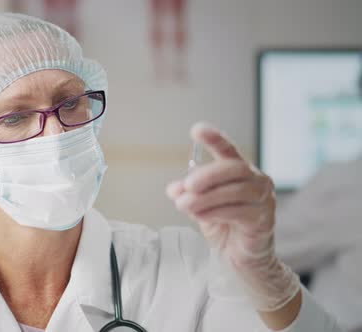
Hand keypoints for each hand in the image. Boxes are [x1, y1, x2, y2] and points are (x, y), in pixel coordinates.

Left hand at [166, 123, 299, 311]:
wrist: (240, 259)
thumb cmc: (223, 227)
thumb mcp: (200, 207)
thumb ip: (189, 195)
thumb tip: (173, 189)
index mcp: (239, 172)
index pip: (228, 150)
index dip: (214, 138)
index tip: (197, 129)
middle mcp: (256, 180)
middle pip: (234, 168)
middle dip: (207, 175)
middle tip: (187, 185)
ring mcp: (263, 199)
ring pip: (235, 191)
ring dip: (206, 198)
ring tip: (184, 205)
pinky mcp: (263, 219)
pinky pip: (238, 212)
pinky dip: (215, 212)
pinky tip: (200, 216)